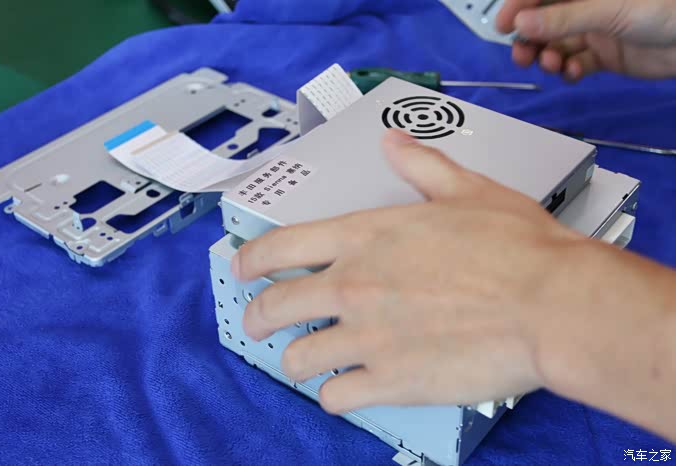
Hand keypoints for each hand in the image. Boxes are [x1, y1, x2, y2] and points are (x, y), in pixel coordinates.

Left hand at [231, 129, 584, 412]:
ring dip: (298, 359)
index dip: (250, 259)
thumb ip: (421, 166)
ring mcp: (366, 337)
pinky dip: (336, 395)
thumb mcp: (467, 190)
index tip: (242, 268)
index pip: (280, 246)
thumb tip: (394, 143)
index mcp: (365, 236)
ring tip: (308, 359)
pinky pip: (336, 397)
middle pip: (273, 306)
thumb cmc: (518, 248)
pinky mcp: (390, 382)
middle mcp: (353, 285)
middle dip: (257, 316)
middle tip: (259, 322)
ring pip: (297, 358)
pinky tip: (347, 388)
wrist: (552, 305)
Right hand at [496, 0, 675, 79]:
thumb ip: (563, 19)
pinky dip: (570, 70)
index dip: (520, 7)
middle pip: (546, 22)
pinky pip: (576, 63)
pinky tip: (573, 73)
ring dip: (548, 57)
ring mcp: (596, 30)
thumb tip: (521, 25)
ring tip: (552, 65)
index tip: (503, 26)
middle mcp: (588, 6)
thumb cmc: (664, 9)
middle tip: (522, 56)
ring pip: (558, 44)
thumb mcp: (610, 10)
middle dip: (531, 39)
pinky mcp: (605, 54)